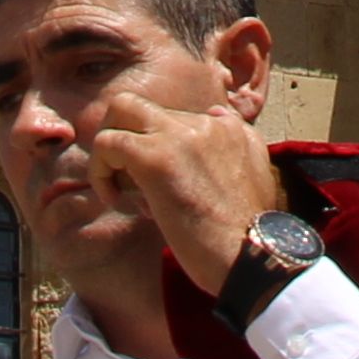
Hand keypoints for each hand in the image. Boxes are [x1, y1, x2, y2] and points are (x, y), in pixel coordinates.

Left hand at [79, 84, 287, 282]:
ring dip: (109, 150)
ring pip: (121, 110)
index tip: (161, 191)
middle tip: (123, 173)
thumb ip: (238, 141)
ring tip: (119, 189)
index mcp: (227, 127)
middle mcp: (203, 122)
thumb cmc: (250, 231)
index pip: (172, 120)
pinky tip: (114, 200)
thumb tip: (216, 114)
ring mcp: (178, 137)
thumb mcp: (258, 173)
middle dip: (122, 133)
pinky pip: (108, 144)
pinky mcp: (155, 159)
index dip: (157, 152)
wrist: (252, 254)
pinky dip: (100, 171)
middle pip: (141, 104)